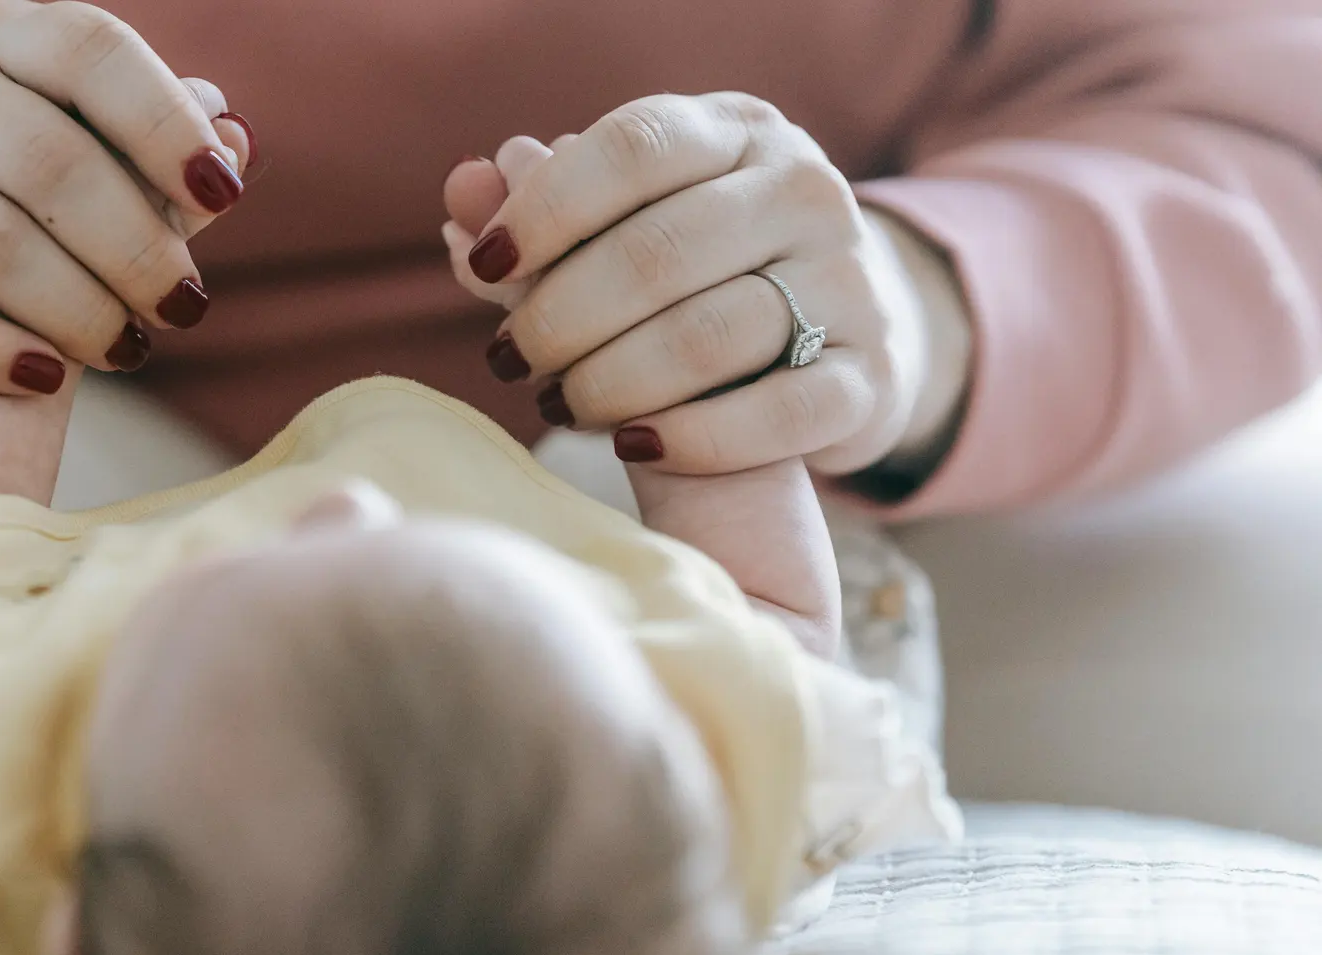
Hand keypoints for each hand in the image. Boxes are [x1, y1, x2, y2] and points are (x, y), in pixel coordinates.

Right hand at [0, 0, 255, 394]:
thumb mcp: (74, 142)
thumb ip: (154, 149)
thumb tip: (239, 146)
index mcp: (3, 35)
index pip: (90, 52)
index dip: (164, 123)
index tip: (225, 194)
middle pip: (51, 163)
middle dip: (136, 248)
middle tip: (185, 309)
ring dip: (79, 310)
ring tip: (130, 350)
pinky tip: (45, 379)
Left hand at [442, 94, 968, 477]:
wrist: (840, 333)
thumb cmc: (696, 269)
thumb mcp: (622, 221)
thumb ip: (537, 212)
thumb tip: (462, 191)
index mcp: (737, 130)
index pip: (635, 147)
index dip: (547, 208)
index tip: (487, 266)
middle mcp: (806, 189)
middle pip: (658, 253)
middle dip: (561, 316)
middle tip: (508, 359)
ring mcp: (849, 281)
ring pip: (709, 336)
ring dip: (609, 383)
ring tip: (558, 404)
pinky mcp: (871, 377)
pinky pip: (777, 414)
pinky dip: (691, 438)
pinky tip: (633, 446)